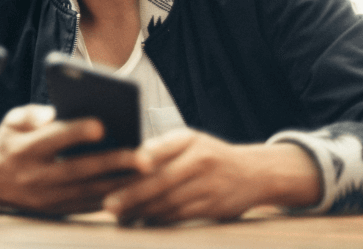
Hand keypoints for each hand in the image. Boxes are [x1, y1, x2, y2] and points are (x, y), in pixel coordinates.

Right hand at [0, 104, 149, 213]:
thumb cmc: (11, 142)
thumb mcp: (12, 121)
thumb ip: (32, 113)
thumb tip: (54, 114)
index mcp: (24, 149)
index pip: (53, 139)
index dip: (76, 132)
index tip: (101, 124)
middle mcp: (36, 176)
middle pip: (80, 169)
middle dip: (114, 162)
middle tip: (144, 157)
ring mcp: (48, 198)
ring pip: (90, 192)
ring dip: (122, 183)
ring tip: (149, 172)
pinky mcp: (59, 210)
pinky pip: (91, 205)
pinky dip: (114, 196)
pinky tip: (136, 186)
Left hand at [103, 128, 321, 224]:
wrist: (253, 173)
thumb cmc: (208, 154)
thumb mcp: (189, 140)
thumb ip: (160, 147)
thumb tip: (126, 159)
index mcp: (189, 139)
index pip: (163, 147)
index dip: (146, 156)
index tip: (128, 164)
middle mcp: (201, 161)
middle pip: (163, 180)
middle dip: (133, 194)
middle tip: (109, 204)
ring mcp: (209, 186)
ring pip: (170, 202)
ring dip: (141, 212)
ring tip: (118, 216)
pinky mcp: (213, 208)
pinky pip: (180, 216)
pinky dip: (159, 220)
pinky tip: (140, 222)